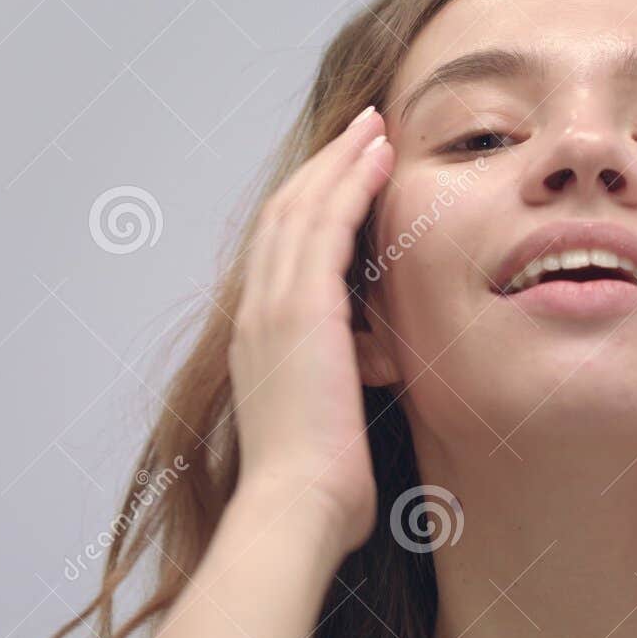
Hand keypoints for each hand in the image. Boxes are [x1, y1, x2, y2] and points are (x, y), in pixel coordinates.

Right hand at [228, 107, 392, 553]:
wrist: (296, 511)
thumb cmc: (320, 489)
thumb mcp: (329, 419)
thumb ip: (345, 381)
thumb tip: (377, 369)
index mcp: (260, 340)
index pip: (283, 252)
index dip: (313, 205)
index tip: (345, 176)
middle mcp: (257, 313)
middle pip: (286, 215)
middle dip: (324, 167)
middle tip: (361, 130)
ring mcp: (273, 308)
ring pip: (304, 208)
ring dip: (341, 160)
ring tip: (374, 126)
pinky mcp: (301, 310)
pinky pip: (327, 225)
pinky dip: (351, 183)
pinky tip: (379, 156)